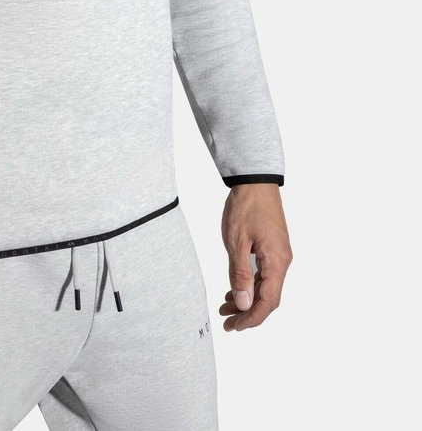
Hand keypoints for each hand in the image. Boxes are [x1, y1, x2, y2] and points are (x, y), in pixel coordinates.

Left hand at [219, 183, 291, 331]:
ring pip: (266, 287)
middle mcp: (283, 261)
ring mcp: (279, 254)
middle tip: (227, 322)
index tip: (234, 327)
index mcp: (276, 262)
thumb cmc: (246, 208)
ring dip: (248, 299)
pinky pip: (265, 274)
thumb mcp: (237, 242)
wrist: (255, 181)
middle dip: (248, 313)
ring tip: (226, 307)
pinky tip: (235, 289)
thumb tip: (244, 304)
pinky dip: (251, 285)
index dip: (252, 318)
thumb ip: (240, 274)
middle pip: (269, 298)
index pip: (268, 302)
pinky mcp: (274, 248)